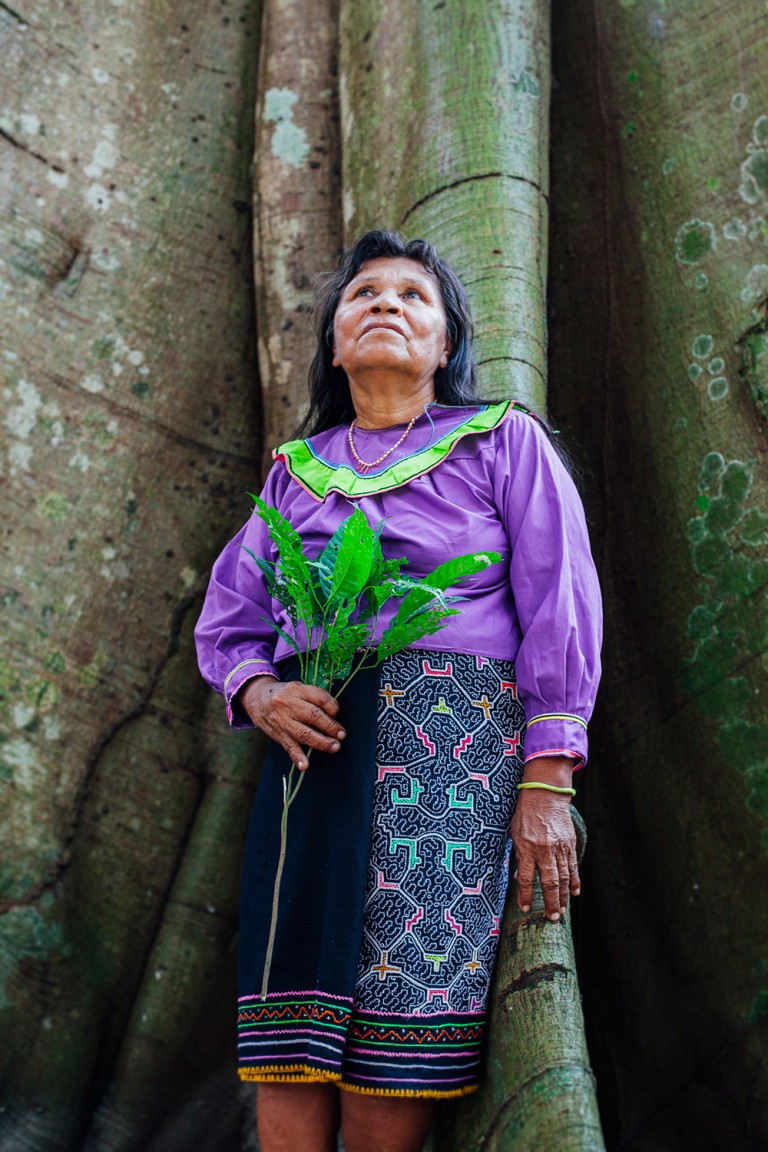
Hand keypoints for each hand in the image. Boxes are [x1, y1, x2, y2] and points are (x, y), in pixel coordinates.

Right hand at [239, 677, 345, 769]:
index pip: (319, 697)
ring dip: (321, 742)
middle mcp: (289, 705)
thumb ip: (314, 696)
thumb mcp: (298, 687)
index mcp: (297, 690)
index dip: (332, 706)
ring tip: (335, 747)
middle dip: (330, 726)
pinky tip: (305, 766)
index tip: (337, 712)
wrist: (256, 700)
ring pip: (304, 733)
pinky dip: (297, 757)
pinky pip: (289, 747)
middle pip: (313, 715)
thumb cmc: (285, 694)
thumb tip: (334, 713)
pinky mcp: (279, 735)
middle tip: (342, 735)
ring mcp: (283, 721)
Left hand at [510, 755, 579, 921]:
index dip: (526, 895)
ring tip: (562, 911)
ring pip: (563, 877)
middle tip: (552, 918)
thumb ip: (518, 857)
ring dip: (563, 896)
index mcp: (527, 847)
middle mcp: (544, 850)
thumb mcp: (515, 834)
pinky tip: (575, 893)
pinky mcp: (570, 844)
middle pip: (550, 882)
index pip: (527, 878)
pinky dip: (574, 881)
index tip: (525, 908)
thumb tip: (520, 879)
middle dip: (551, 902)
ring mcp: (559, 847)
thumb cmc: (525, 814)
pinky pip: (573, 866)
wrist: (545, 795)